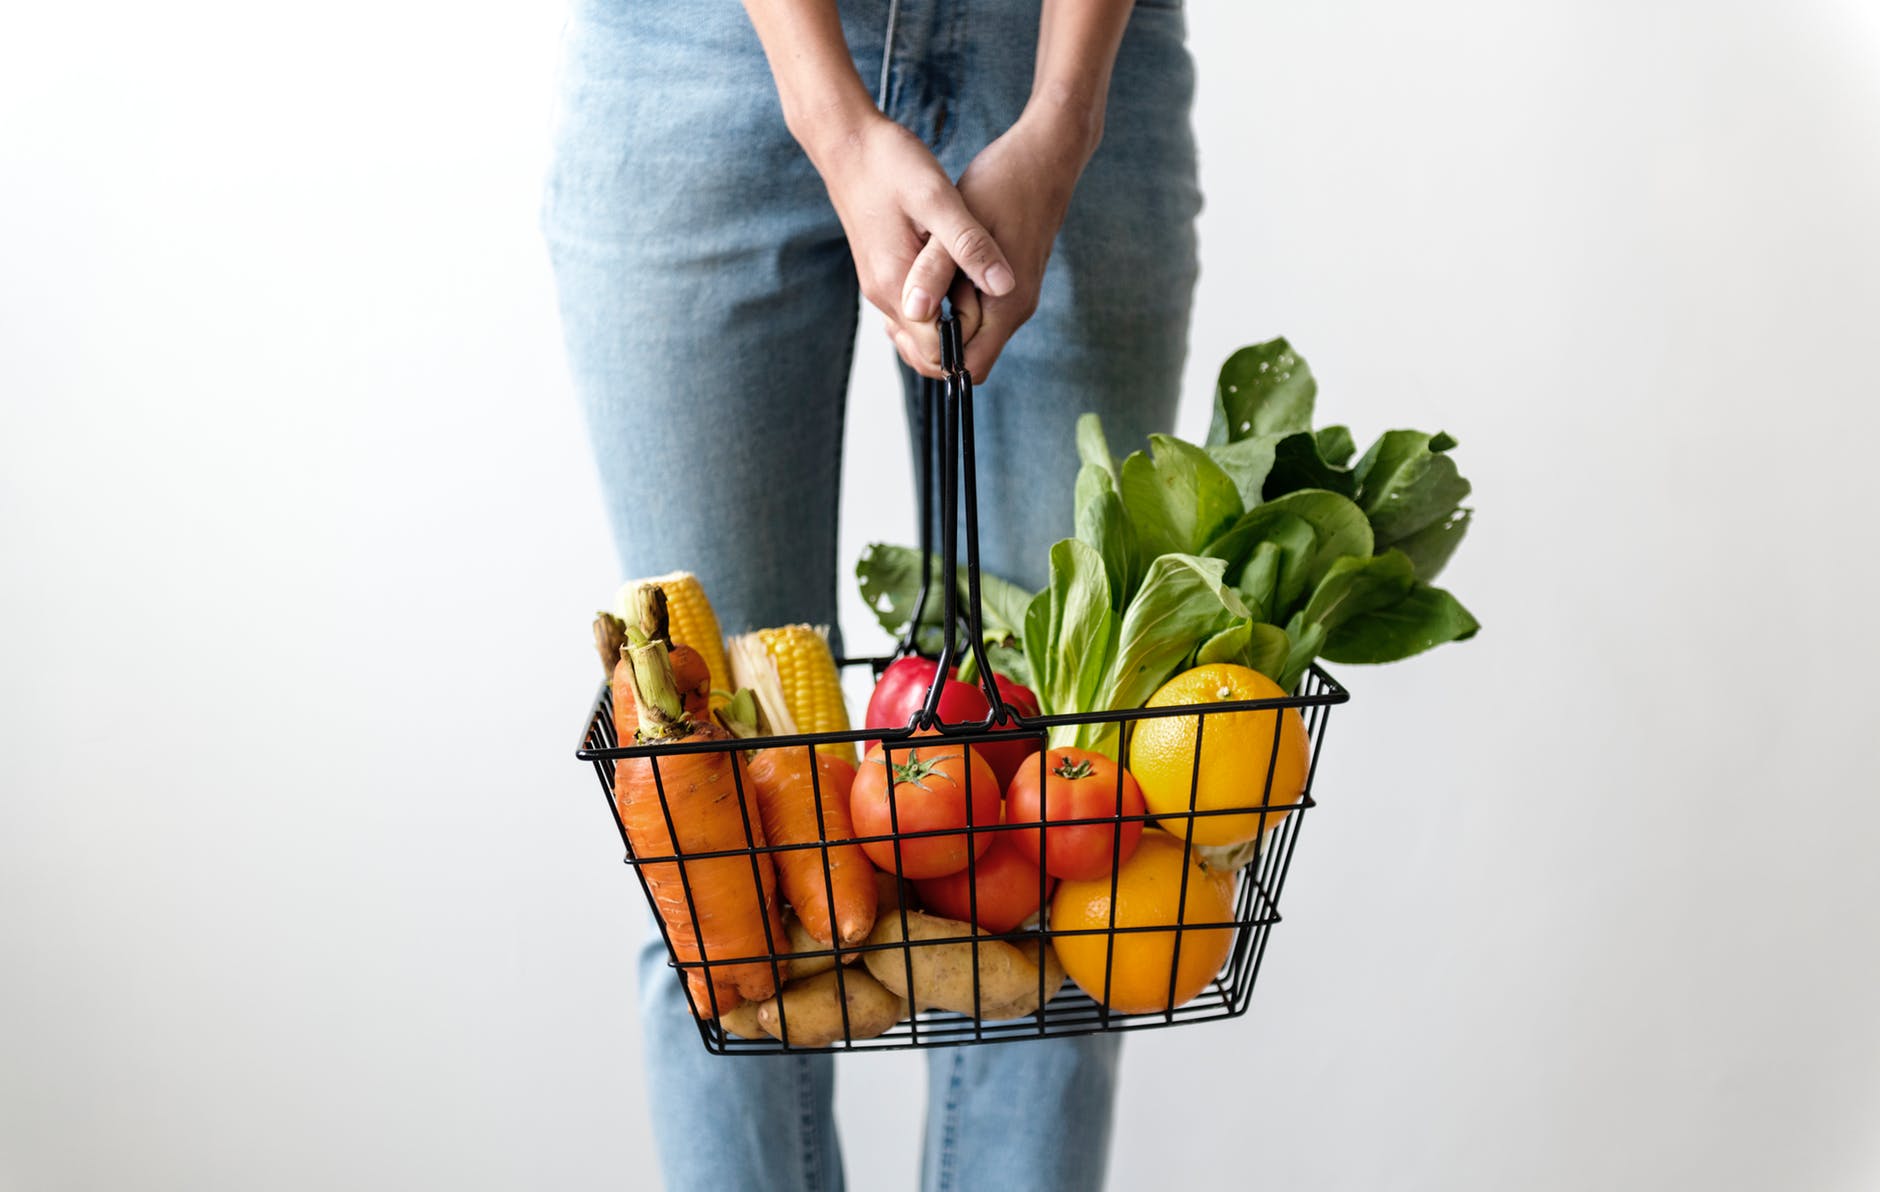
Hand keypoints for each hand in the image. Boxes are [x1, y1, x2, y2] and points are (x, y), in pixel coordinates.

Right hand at [805, 113, 1016, 377]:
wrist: (846, 142)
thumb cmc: (890, 164)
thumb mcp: (939, 199)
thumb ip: (969, 245)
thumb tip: (1005, 286)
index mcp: (897, 286)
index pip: (935, 353)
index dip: (970, 343)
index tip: (996, 313)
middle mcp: (883, 295)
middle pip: (924, 354)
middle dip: (961, 345)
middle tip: (994, 308)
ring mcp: (880, 286)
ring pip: (917, 335)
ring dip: (950, 328)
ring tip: (980, 293)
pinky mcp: (882, 272)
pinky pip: (912, 312)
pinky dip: (937, 310)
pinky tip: (959, 281)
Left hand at [901, 103, 1098, 381]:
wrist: (1045, 155)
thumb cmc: (1004, 183)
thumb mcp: (960, 222)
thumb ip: (936, 270)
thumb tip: (914, 311)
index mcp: (1006, 306)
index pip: (967, 367)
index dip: (931, 355)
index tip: (904, 321)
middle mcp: (1014, 310)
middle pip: (965, 355)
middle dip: (930, 337)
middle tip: (902, 298)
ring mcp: (1013, 298)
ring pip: (966, 331)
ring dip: (938, 316)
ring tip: (914, 281)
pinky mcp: (1006, 283)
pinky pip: (972, 309)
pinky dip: (948, 298)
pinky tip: (929, 269)